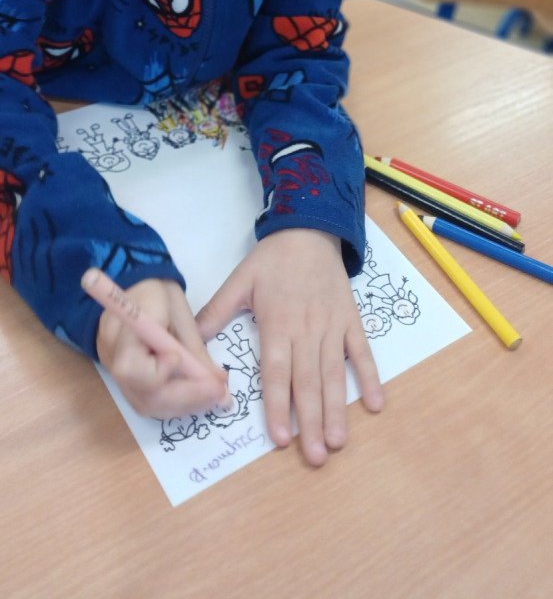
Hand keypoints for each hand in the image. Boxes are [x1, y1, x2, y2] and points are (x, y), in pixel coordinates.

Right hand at [96, 277, 228, 417]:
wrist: (135, 288)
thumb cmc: (157, 293)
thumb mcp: (179, 311)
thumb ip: (194, 347)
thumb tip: (218, 380)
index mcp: (122, 331)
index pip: (130, 367)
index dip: (158, 373)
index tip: (181, 360)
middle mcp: (112, 359)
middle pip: (143, 395)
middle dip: (185, 398)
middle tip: (220, 394)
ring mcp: (117, 374)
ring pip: (147, 405)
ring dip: (185, 406)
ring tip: (216, 397)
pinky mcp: (127, 382)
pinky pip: (149, 402)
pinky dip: (177, 404)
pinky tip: (200, 396)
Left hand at [195, 229, 383, 466]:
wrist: (310, 229)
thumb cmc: (272, 259)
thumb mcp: (239, 281)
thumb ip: (215, 313)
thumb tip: (189, 344)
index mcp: (277, 323)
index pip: (276, 373)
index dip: (278, 406)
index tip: (280, 437)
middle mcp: (306, 330)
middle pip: (308, 382)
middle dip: (311, 421)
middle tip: (315, 456)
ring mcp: (332, 326)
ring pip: (334, 373)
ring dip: (338, 409)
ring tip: (339, 441)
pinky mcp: (351, 320)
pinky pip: (362, 352)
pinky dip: (370, 377)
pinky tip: (374, 404)